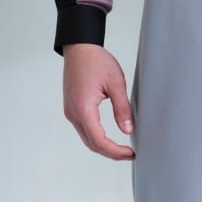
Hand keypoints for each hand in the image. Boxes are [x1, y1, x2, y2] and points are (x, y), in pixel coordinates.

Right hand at [61, 44, 135, 160]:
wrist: (79, 47)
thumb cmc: (95, 60)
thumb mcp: (116, 83)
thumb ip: (122, 108)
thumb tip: (128, 130)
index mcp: (83, 108)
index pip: (99, 141)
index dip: (115, 151)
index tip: (131, 153)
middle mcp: (73, 113)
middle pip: (91, 144)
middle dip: (111, 153)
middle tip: (130, 154)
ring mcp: (70, 112)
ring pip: (86, 139)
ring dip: (103, 147)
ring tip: (122, 149)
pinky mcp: (72, 108)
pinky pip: (84, 130)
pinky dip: (96, 138)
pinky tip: (109, 138)